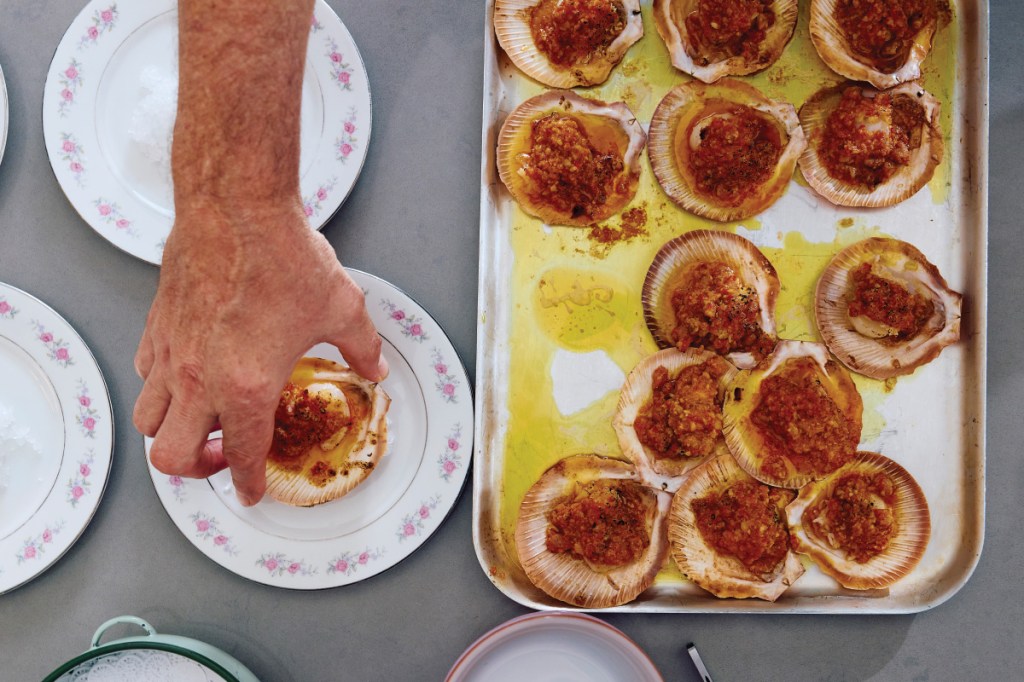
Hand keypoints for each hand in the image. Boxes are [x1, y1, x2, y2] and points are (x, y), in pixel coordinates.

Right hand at [133, 200, 387, 505]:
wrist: (237, 206)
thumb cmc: (283, 255)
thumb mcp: (343, 309)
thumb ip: (362, 349)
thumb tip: (374, 367)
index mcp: (246, 386)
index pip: (241, 457)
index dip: (247, 484)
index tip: (250, 492)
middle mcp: (200, 377)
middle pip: (171, 457)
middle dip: (198, 470)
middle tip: (223, 457)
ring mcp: (171, 352)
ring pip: (148, 420)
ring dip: (172, 432)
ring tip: (201, 422)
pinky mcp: (156, 325)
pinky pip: (144, 375)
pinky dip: (160, 387)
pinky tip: (187, 375)